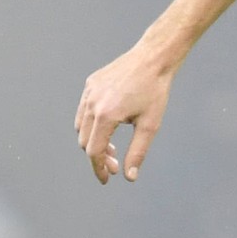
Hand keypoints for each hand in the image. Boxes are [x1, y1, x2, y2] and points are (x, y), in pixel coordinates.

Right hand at [72, 46, 172, 184]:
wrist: (153, 58)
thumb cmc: (155, 91)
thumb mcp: (150, 125)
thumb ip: (137, 153)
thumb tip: (129, 177)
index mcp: (106, 115)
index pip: (94, 151)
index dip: (99, 168)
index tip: (106, 179)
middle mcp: (92, 103)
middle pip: (85, 142)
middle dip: (98, 157)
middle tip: (115, 164)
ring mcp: (89, 92)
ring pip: (81, 126)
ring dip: (93, 141)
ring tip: (112, 147)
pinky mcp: (90, 84)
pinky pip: (84, 110)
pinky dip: (91, 124)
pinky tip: (108, 127)